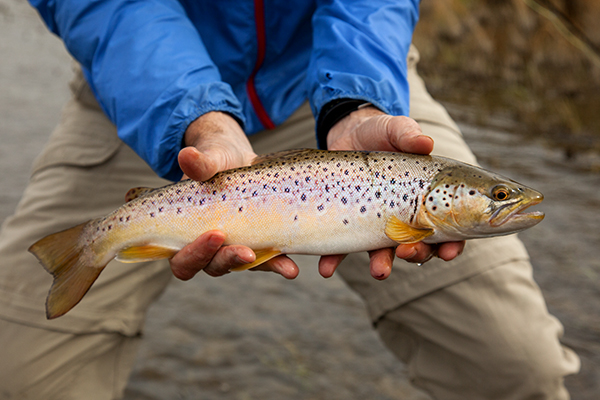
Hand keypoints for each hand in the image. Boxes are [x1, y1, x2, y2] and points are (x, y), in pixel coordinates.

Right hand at [170, 111, 300, 279]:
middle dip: (229, 261)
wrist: (238, 159)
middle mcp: (206, 247)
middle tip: (247, 252)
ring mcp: (232, 247)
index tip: (216, 234)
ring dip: (260, 267)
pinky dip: (278, 264)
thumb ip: (199, 163)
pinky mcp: (255, 244)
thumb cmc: (215, 161)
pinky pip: (265, 260)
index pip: (181, 260)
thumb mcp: (209, 159)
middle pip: (212, 267)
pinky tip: (291, 268)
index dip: (195, 255)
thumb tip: (186, 155)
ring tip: (284, 267)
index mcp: (183, 233)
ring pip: (240, 266)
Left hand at [317, 105, 464, 279]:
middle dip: (416, 254)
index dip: (452, 243)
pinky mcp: (348, 223)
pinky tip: (327, 269)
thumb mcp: (395, 130)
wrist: (347, 135)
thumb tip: (425, 142)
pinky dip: (334, 260)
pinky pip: (341, 247)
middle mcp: (404, 218)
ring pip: (382, 253)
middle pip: (418, 246)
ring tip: (379, 271)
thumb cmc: (381, 133)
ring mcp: (375, 223)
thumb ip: (408, 135)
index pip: (448, 228)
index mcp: (426, 199)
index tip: (448, 250)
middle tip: (408, 252)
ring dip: (382, 265)